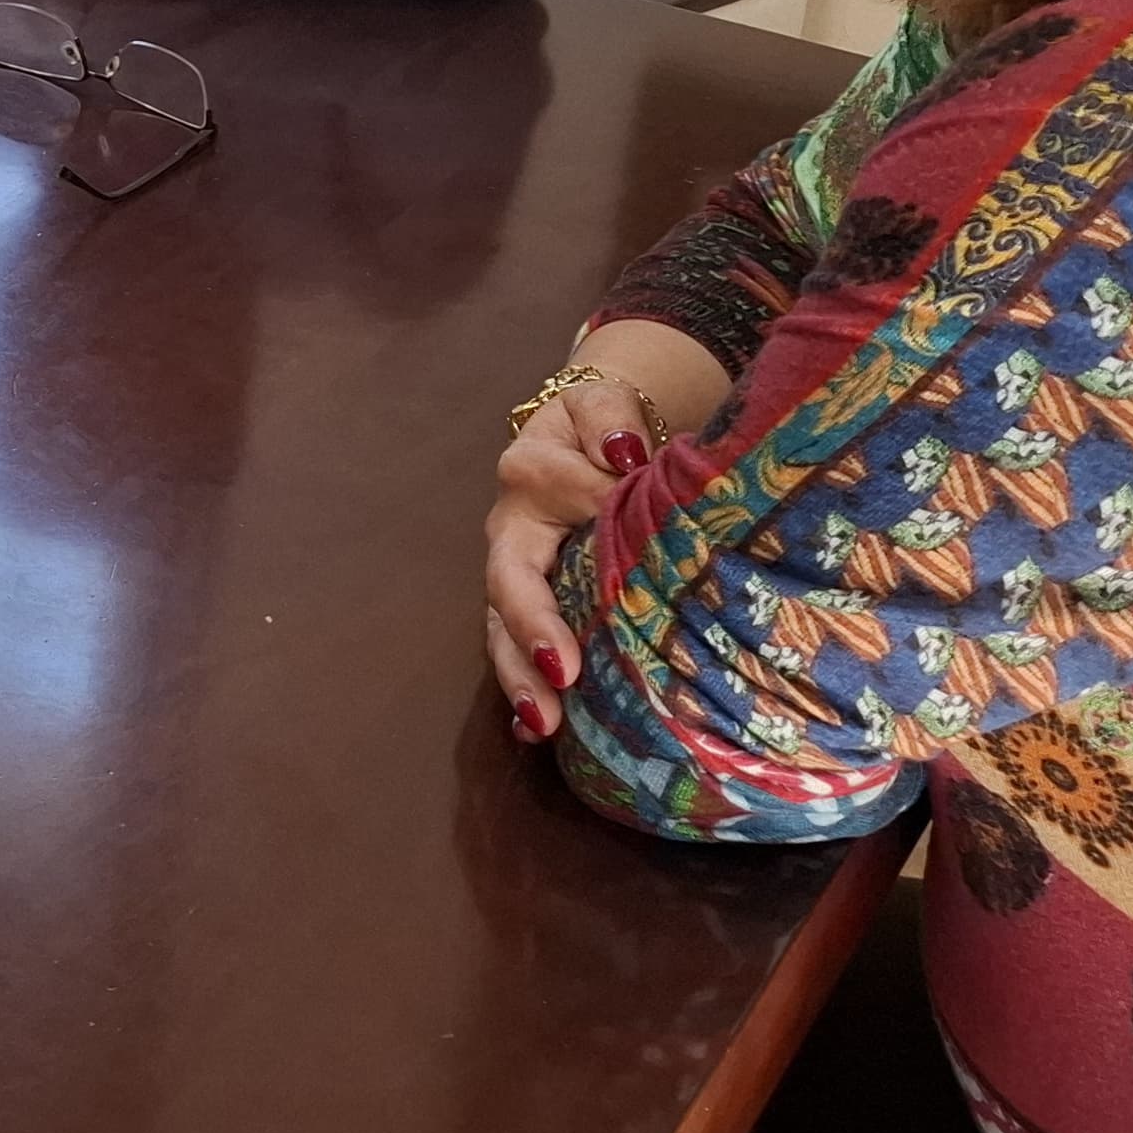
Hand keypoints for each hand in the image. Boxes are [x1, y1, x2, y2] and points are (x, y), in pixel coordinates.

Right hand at [481, 319, 725, 741]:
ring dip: (520, 675)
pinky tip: (536, 730)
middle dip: (531, 629)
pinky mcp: (527, 603)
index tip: (629, 562)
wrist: (596, 433)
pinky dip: (523, 688)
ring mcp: (514, 570)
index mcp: (532, 472)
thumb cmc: (607, 423)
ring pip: (502, 624)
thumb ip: (611, 415)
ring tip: (543, 722)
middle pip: (509, 579)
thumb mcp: (607, 402)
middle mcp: (511, 527)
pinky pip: (514, 646)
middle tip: (562, 675)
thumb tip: (622, 451)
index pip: (561, 496)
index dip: (590, 524)